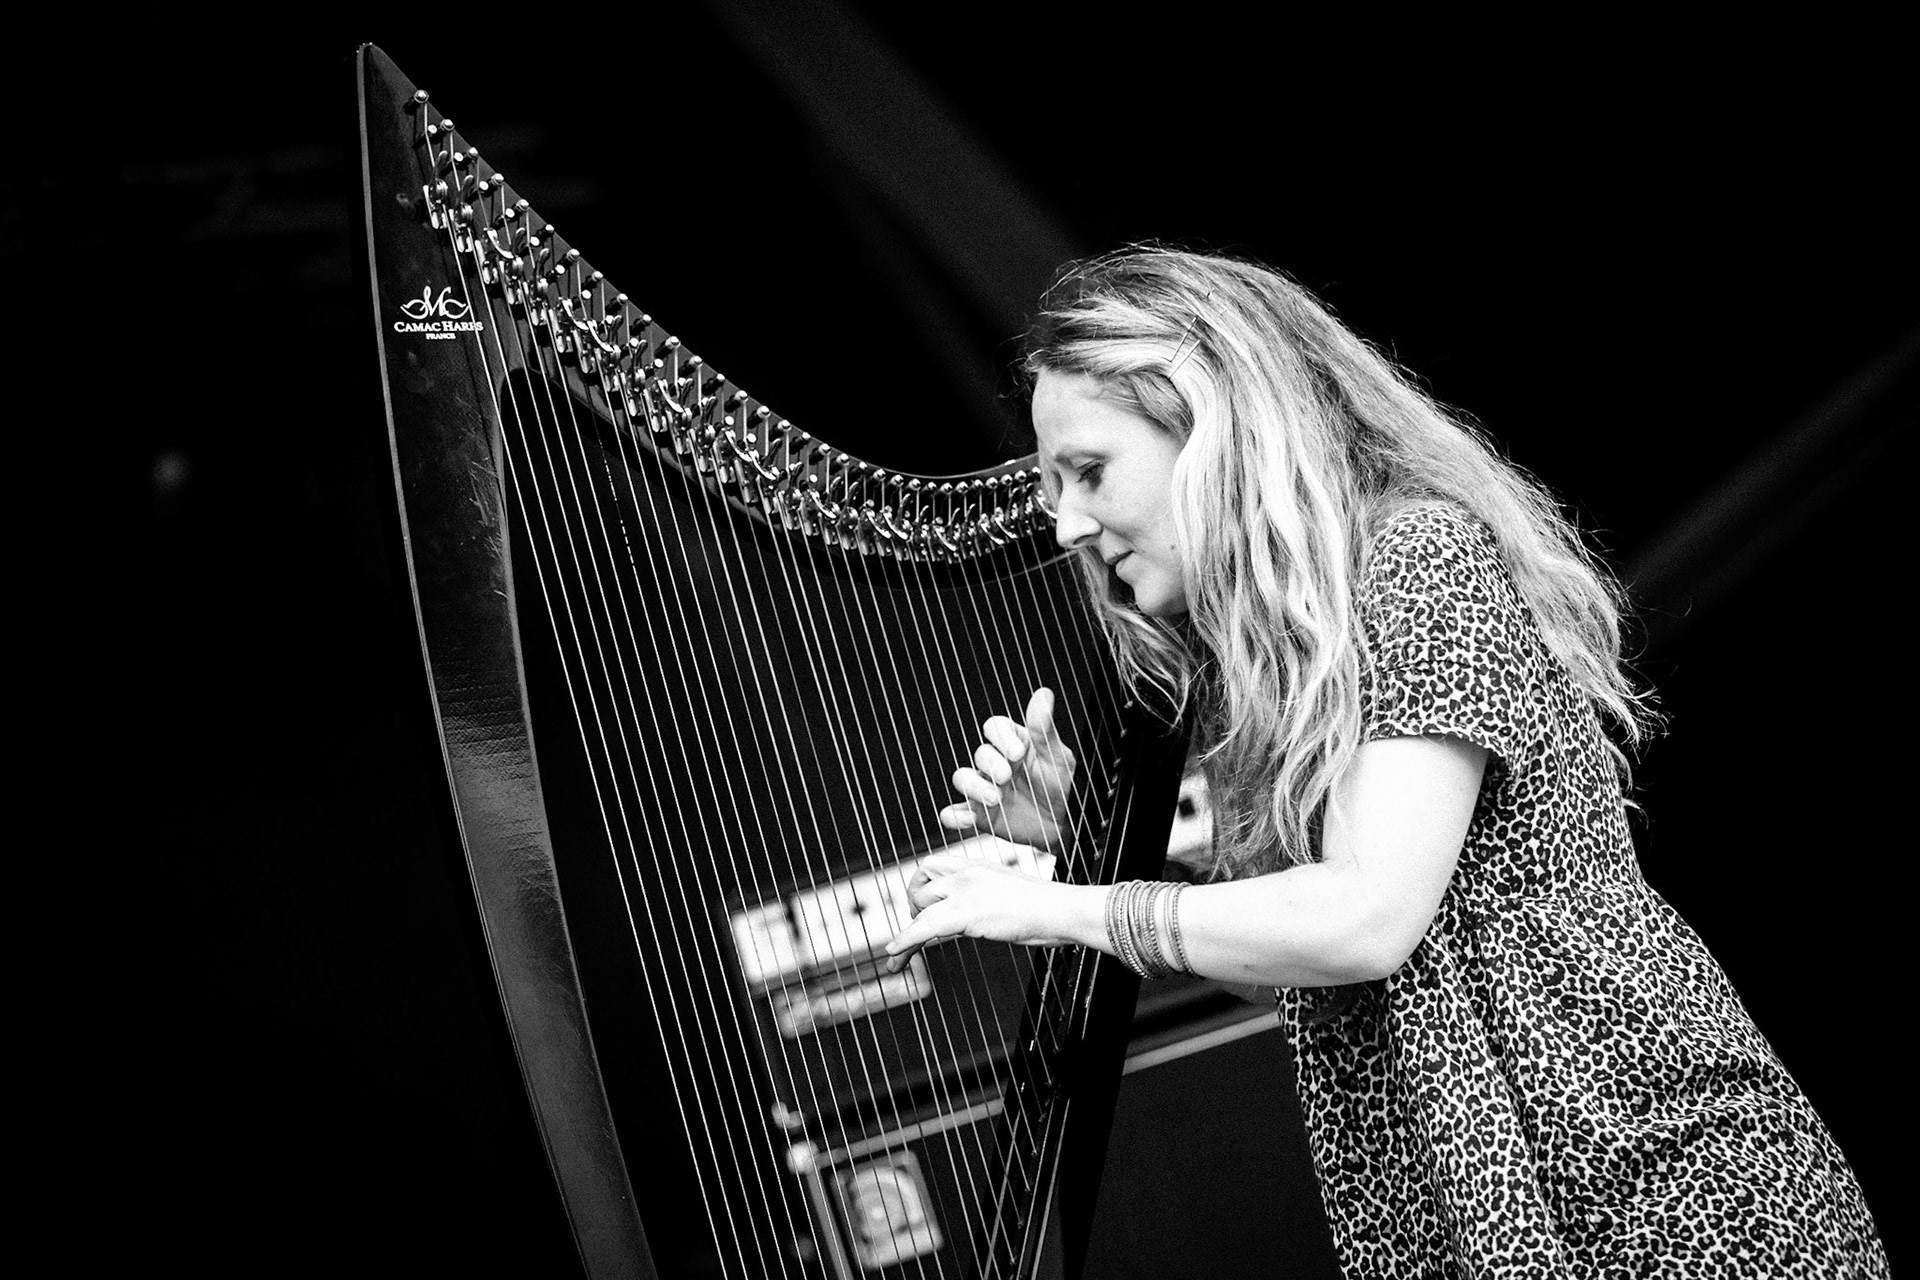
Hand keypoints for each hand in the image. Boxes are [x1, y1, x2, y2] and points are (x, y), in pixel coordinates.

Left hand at [883, 845, 1081, 972]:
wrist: (1060, 910)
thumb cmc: (1042, 908)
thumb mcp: (1004, 894)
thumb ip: (979, 899)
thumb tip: (961, 920)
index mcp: (975, 863)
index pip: (932, 866)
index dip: (920, 888)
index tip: (920, 907)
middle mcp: (965, 871)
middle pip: (919, 882)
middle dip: (913, 905)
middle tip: (918, 928)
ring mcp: (964, 891)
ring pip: (919, 908)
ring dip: (909, 931)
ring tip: (901, 954)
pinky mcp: (965, 913)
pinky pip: (923, 928)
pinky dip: (904, 942)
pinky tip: (894, 956)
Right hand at [940, 688, 1075, 849]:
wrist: (1063, 824)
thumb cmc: (1061, 786)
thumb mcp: (1058, 757)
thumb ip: (1045, 729)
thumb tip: (1043, 694)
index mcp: (1014, 743)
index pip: (995, 727)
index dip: (1001, 737)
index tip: (1017, 752)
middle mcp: (996, 762)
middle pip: (980, 753)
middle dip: (991, 764)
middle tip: (1006, 776)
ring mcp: (985, 787)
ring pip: (963, 778)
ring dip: (974, 787)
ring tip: (994, 799)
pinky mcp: (979, 814)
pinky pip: (957, 812)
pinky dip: (955, 816)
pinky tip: (961, 819)